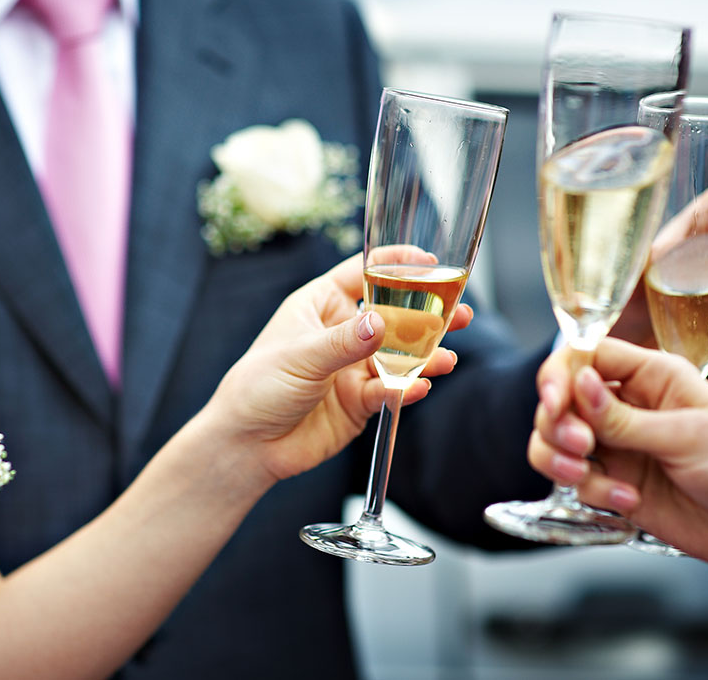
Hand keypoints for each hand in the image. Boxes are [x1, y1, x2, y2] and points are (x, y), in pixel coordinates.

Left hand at [203, 253, 470, 481]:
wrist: (248, 445)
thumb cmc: (257, 387)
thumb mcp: (299, 356)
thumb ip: (343, 342)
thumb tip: (381, 323)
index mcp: (321, 305)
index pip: (363, 273)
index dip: (395, 264)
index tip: (428, 262)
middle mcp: (341, 332)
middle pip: (394, 314)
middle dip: (427, 314)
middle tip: (459, 313)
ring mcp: (353, 367)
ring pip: (400, 355)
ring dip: (426, 355)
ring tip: (447, 357)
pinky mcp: (361, 401)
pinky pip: (391, 389)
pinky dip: (407, 388)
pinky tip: (420, 386)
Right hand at [528, 338, 707, 610]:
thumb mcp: (685, 434)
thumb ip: (623, 417)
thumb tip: (578, 384)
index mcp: (650, 376)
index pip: (587, 355)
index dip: (561, 373)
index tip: (556, 401)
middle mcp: (625, 406)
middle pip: (560, 400)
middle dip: (557, 424)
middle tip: (580, 446)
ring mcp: (616, 445)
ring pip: (554, 441)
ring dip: (557, 458)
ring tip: (581, 475)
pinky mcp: (613, 483)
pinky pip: (576, 481)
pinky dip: (592, 491)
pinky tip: (629, 501)